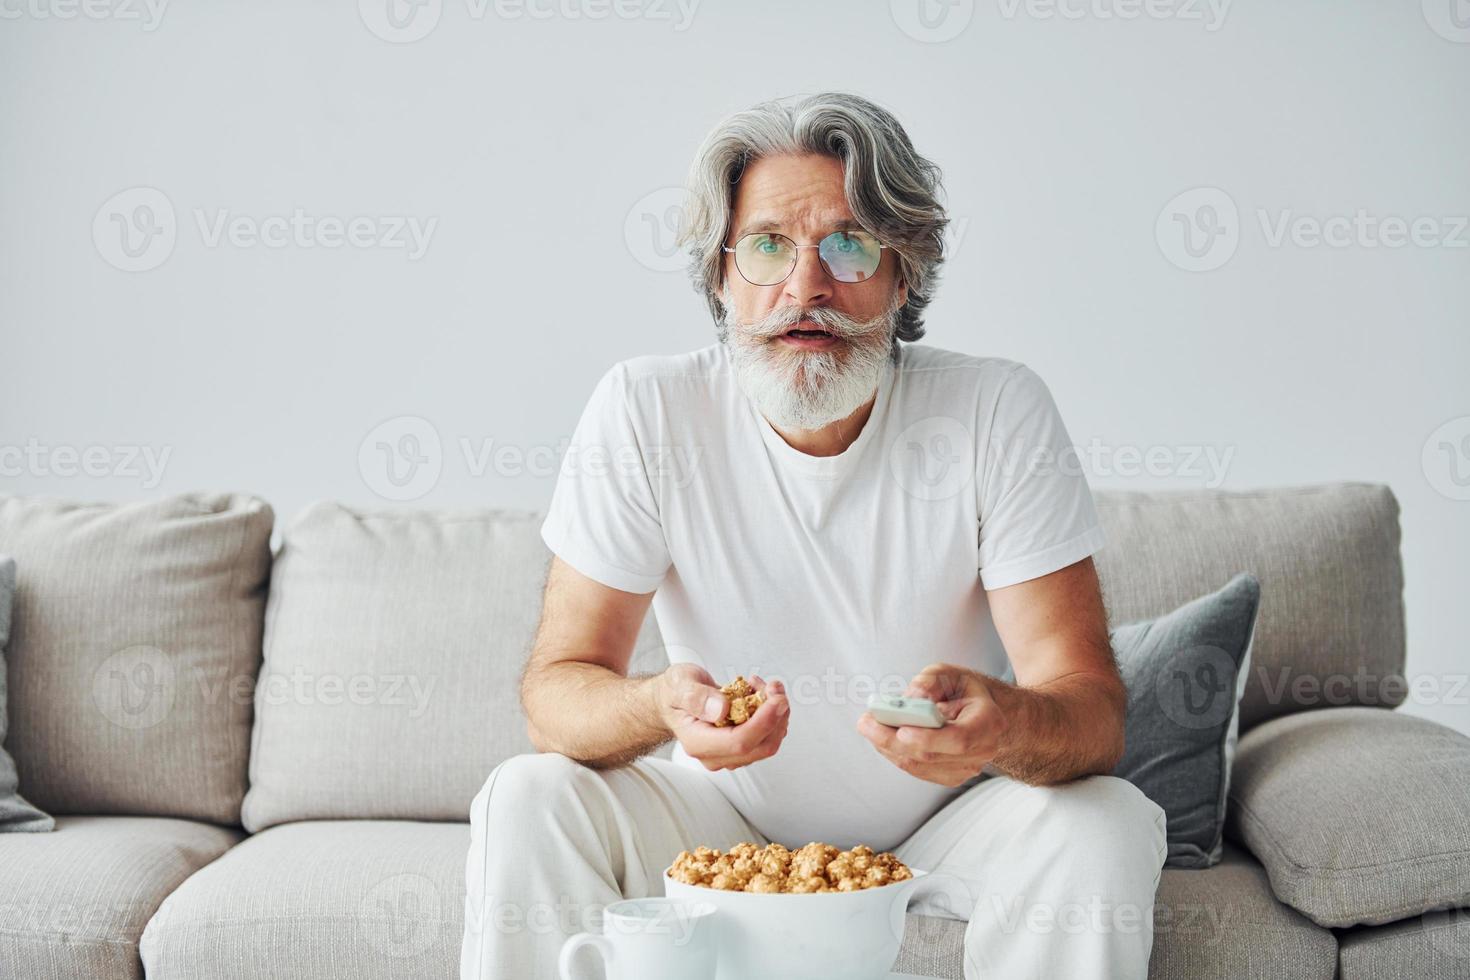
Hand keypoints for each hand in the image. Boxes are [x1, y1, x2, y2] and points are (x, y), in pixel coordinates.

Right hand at [654, 663, 789, 771]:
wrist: (672, 700)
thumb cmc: (674, 693)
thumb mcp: (680, 685)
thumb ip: (697, 697)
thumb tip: (722, 709)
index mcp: (698, 742)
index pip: (740, 743)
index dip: (764, 723)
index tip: (776, 700)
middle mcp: (715, 754)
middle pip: (761, 746)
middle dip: (777, 716)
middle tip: (775, 687)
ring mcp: (729, 752)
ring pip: (768, 741)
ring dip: (776, 712)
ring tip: (763, 685)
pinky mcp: (741, 746)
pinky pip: (766, 735)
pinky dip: (772, 714)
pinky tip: (759, 693)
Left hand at [856, 662, 1006, 787]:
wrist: (982, 713)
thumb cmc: (964, 690)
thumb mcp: (950, 673)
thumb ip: (930, 681)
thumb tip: (910, 699)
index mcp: (988, 722)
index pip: (959, 739)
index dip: (929, 738)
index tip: (902, 730)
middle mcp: (982, 750)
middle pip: (932, 756)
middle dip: (893, 740)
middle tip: (867, 722)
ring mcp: (967, 768)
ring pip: (920, 766)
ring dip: (888, 747)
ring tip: (869, 726)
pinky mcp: (951, 776)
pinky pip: (917, 770)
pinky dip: (895, 754)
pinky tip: (882, 738)